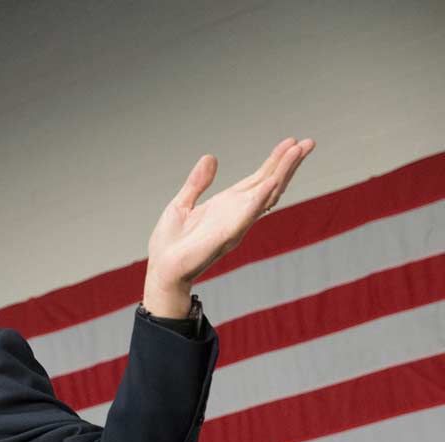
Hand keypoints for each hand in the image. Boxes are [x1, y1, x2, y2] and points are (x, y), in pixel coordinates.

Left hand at [143, 137, 315, 316]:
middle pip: (269, 183)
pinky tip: (272, 182)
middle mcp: (237, 213)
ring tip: (298, 152)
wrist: (162, 269)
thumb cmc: (171, 243)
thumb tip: (210, 157)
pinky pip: (247, 215)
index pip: (257, 179)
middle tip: (309, 142)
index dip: (274, 161)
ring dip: (282, 173)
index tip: (291, 142)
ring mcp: (235, 223)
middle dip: (289, 163)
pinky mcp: (225, 235)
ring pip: (265, 195)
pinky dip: (260, 198)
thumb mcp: (182, 204)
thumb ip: (197, 182)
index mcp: (227, 204)